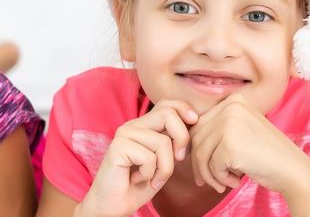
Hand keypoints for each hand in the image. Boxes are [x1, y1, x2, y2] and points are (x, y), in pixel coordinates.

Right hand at [78, 100, 198, 216]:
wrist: (115, 205)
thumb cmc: (139, 185)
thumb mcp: (163, 161)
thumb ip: (172, 142)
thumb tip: (193, 121)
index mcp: (143, 126)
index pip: (166, 104)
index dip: (183, 109)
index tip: (194, 121)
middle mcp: (132, 126)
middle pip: (167, 114)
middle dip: (182, 137)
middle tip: (179, 158)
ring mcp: (124, 135)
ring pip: (162, 142)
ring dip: (165, 168)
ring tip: (152, 178)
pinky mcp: (118, 147)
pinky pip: (149, 157)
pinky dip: (149, 174)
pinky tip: (137, 179)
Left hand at [188, 94, 309, 196]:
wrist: (293, 169)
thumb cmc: (266, 155)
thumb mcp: (241, 131)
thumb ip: (217, 129)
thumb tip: (183, 141)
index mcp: (233, 101)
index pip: (199, 125)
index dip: (197, 149)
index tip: (204, 167)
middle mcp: (230, 107)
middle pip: (196, 138)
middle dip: (199, 164)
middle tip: (209, 181)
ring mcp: (230, 124)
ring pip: (201, 154)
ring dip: (208, 174)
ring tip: (222, 183)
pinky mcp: (230, 144)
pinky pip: (211, 166)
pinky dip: (220, 179)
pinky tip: (235, 182)